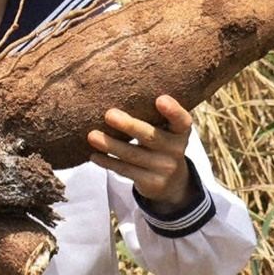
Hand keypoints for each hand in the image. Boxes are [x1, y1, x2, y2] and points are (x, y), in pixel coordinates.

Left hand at [87, 94, 198, 212]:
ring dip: (110, 145)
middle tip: (109, 114)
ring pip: (133, 155)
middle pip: (151, 137)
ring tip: (92, 136)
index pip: (181, 120)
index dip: (172, 110)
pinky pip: (125, 171)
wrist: (172, 182)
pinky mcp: (151, 183)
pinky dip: (108, 162)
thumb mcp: (166, 129)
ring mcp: (164, 168)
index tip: (160, 99)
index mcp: (180, 131)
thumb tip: (116, 91)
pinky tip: (94, 155)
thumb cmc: (161, 142)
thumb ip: (152, 114)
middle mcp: (176, 150)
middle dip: (129, 126)